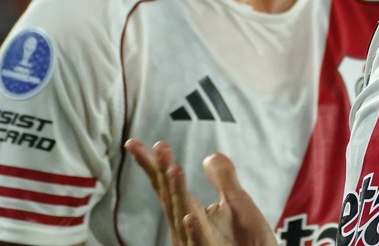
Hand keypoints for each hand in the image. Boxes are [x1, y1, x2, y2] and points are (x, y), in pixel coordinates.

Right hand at [124, 139, 276, 245]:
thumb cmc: (244, 240)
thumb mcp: (236, 203)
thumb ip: (223, 179)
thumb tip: (209, 156)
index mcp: (189, 212)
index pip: (166, 184)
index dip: (152, 164)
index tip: (134, 143)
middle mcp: (186, 226)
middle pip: (169, 195)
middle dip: (163, 171)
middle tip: (159, 146)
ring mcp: (195, 241)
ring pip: (182, 215)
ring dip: (177, 192)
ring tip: (174, 168)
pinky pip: (200, 242)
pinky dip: (194, 230)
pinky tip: (190, 217)